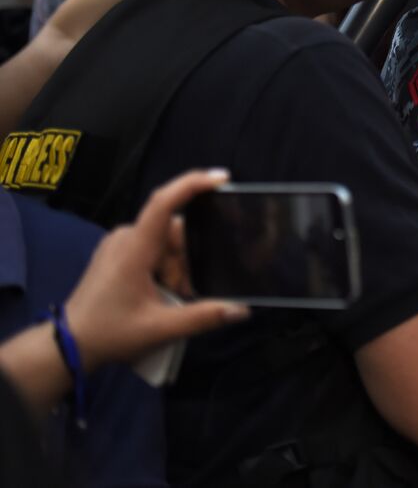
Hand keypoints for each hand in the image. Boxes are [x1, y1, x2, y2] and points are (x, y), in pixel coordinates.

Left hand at [64, 169, 249, 370]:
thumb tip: (242, 310)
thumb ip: (203, 317)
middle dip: (188, 261)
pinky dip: (166, 268)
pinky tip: (164, 292)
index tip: (222, 178)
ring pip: (166, 243)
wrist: (68, 345)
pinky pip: (153, 248)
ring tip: (172, 298)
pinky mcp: (116, 253)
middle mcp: (125, 237)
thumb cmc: (110, 333)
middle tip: (186, 293)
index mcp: (134, 249)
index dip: (193, 184)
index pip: (164, 203)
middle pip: (174, 232)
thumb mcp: (160, 329)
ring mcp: (118, 244)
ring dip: (177, 268)